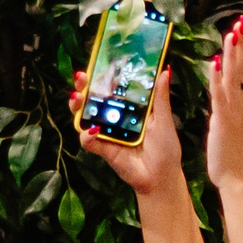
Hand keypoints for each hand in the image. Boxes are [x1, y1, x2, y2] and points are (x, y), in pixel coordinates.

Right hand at [73, 65, 181, 194]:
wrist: (161, 178)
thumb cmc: (165, 149)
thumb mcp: (163, 119)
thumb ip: (160, 98)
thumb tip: (165, 70)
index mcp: (129, 110)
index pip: (112, 90)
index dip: (102, 78)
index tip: (97, 64)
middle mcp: (115, 120)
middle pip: (94, 101)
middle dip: (84, 89)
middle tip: (80, 78)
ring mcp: (106, 134)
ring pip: (86, 119)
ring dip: (78, 108)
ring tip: (76, 99)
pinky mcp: (103, 150)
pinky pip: (89, 141)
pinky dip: (87, 136)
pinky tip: (91, 130)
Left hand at [204, 16, 242, 195]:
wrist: (239, 180)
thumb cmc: (234, 156)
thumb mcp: (235, 127)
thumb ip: (232, 108)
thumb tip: (227, 92)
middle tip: (242, 22)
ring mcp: (236, 113)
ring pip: (235, 79)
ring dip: (233, 55)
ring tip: (231, 33)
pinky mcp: (224, 122)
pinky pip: (220, 97)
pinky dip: (218, 80)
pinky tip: (215, 63)